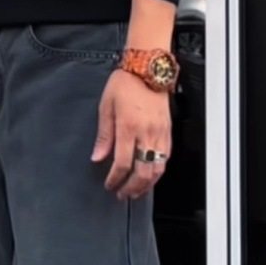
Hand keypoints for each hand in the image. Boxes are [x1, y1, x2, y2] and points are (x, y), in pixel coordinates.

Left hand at [92, 69, 171, 199]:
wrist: (147, 70)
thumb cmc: (125, 84)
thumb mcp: (106, 107)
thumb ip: (104, 136)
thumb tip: (97, 157)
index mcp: (128, 127)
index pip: (123, 163)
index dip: (115, 178)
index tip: (109, 184)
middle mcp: (147, 133)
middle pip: (142, 172)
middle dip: (132, 187)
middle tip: (122, 194)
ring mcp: (160, 134)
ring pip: (157, 169)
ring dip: (146, 184)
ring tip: (136, 191)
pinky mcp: (168, 132)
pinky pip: (166, 158)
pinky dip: (158, 171)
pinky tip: (150, 176)